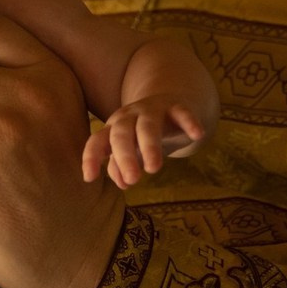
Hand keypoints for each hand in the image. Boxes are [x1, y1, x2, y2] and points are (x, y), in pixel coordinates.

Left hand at [84, 99, 205, 189]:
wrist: (171, 104)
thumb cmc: (143, 135)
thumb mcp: (131, 151)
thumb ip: (121, 166)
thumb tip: (123, 183)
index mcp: (113, 129)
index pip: (97, 142)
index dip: (91, 158)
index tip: (89, 178)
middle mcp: (129, 116)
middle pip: (121, 134)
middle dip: (124, 157)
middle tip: (133, 180)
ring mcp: (152, 110)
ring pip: (148, 125)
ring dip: (149, 146)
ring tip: (153, 169)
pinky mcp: (176, 106)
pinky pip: (182, 112)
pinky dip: (189, 122)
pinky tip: (197, 134)